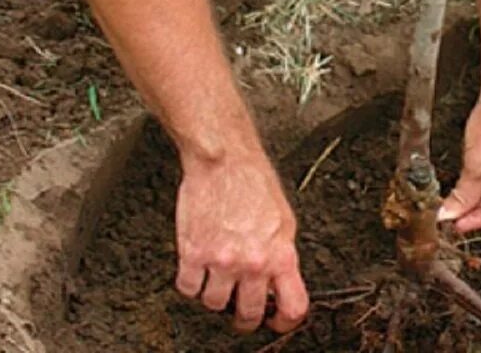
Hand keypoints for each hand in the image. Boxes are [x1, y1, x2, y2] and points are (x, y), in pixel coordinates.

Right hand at [174, 150, 307, 332]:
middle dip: (245, 315)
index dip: (284, 321)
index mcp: (280, 255)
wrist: (223, 159)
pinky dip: (190, 284)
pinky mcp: (192, 253)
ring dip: (215, 296)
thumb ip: (281, 254)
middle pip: (248, 314)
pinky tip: (195, 270)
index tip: (276, 320)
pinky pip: (188, 288)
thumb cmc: (253, 181)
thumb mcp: (283, 219)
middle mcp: (252, 263)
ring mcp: (220, 261)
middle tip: (240, 305)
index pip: (292, 307)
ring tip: (215, 279)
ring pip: (215, 304)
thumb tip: (279, 280)